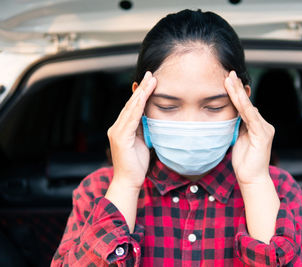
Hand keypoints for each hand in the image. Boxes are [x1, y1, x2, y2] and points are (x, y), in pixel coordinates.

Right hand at [107, 71, 156, 188]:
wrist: (129, 181)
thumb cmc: (136, 164)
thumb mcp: (142, 142)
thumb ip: (144, 129)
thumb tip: (151, 118)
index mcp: (122, 128)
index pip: (133, 107)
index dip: (141, 93)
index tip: (150, 81)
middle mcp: (117, 127)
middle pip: (131, 104)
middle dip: (142, 88)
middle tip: (151, 74)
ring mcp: (117, 132)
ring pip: (131, 108)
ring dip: (142, 93)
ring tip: (151, 80)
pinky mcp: (121, 137)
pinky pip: (131, 118)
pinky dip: (138, 106)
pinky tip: (144, 96)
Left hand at [224, 71, 274, 184]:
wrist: (252, 179)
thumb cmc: (244, 162)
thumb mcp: (238, 140)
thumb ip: (237, 127)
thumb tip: (231, 115)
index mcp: (256, 125)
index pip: (245, 106)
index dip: (236, 93)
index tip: (228, 80)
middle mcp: (262, 124)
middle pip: (247, 103)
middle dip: (238, 88)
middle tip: (229, 73)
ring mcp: (264, 128)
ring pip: (248, 107)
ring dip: (238, 93)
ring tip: (230, 80)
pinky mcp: (262, 134)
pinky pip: (251, 117)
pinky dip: (243, 105)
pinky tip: (237, 96)